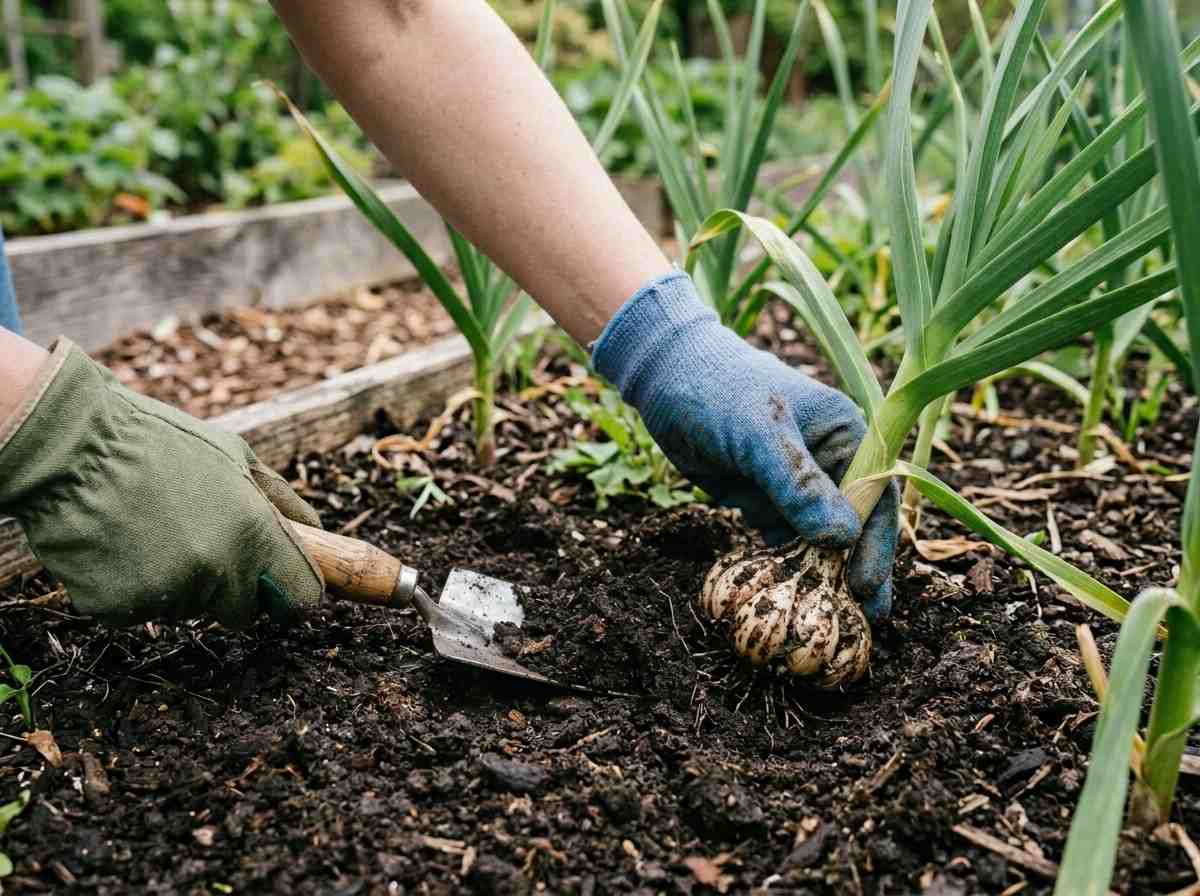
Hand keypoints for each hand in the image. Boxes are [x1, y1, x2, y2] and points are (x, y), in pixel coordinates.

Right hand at [0, 341, 323, 626]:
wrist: (71, 446)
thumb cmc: (160, 444)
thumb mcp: (237, 457)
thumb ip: (284, 502)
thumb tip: (320, 533)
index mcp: (255, 534)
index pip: (301, 598)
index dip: (291, 592)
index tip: (278, 583)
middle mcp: (217, 571)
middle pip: (244, 612)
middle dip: (232, 587)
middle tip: (201, 540)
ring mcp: (167, 593)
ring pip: (191, 610)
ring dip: (182, 583)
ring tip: (153, 529)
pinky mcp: (119, 609)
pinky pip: (143, 611)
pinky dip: (136, 587)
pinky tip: (122, 544)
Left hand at [592, 272, 898, 618]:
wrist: (665, 377)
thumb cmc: (719, 391)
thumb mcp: (759, 434)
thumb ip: (797, 484)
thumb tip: (841, 538)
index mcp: (846, 435)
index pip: (875, 498)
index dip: (875, 545)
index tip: (865, 587)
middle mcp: (829, 463)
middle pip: (854, 527)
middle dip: (857, 572)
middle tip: (864, 623)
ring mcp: (796, 486)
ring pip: (819, 540)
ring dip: (822, 577)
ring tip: (830, 624)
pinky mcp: (765, 502)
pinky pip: (782, 542)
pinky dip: (785, 569)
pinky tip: (787, 602)